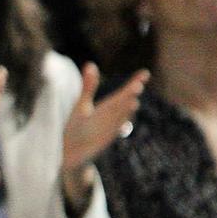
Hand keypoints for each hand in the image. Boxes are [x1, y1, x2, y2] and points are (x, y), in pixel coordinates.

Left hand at [60, 63, 146, 209]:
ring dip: (124, 112)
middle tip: (138, 85)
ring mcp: (107, 130)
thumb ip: (88, 87)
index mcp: (107, 108)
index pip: (123, 93)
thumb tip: (91, 64)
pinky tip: (121, 123)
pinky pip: (109, 133)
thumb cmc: (77, 128)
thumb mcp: (82, 105)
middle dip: (129, 96)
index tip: (145, 73)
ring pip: (117, 119)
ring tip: (133, 101)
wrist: (71, 153)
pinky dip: (115, 129)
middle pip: (121, 104)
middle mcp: (110, 118)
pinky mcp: (102, 141)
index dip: (134, 83)